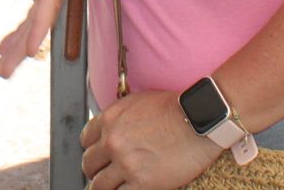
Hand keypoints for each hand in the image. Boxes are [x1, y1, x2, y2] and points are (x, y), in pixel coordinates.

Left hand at [0, 0, 71, 77]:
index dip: (41, 24)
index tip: (32, 49)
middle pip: (44, 15)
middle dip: (26, 44)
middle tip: (4, 71)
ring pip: (39, 19)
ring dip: (22, 44)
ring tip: (1, 68)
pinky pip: (35, 13)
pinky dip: (22, 31)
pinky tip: (5, 46)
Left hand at [81, 90, 221, 189]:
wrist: (198, 120)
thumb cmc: (175, 108)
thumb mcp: (138, 102)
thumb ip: (120, 117)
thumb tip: (112, 130)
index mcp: (110, 120)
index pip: (85, 140)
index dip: (92, 149)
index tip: (97, 156)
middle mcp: (112, 142)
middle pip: (89, 164)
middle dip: (94, 170)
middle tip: (101, 174)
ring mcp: (125, 164)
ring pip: (99, 185)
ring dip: (102, 187)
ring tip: (109, 188)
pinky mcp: (142, 183)